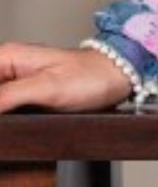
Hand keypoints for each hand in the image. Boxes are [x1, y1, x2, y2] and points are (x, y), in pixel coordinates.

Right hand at [0, 41, 137, 115]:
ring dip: (3, 117)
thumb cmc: (89, 76)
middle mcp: (8, 67)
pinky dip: (6, 119)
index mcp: (6, 57)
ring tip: (13, 126)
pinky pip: (6, 107)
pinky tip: (11, 128)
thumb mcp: (47, 87)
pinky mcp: (27, 96)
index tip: (0, 114)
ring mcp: (17, 83)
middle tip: (8, 124)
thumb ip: (9, 96)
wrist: (118, 78)